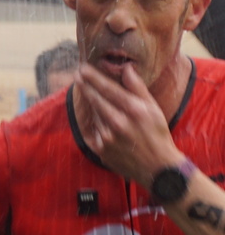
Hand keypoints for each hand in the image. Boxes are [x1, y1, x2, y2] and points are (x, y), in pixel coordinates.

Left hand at [74, 63, 180, 185]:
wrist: (157, 167)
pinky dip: (93, 122)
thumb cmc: (157, 134)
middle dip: (85, 86)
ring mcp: (107, 137)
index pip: (108, 89)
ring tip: (89, 93)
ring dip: (91, 104)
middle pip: (96, 100)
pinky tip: (95, 116)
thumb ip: (137, 88)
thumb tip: (126, 68)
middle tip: (77, 75)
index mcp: (134, 111)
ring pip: (94, 115)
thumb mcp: (153, 108)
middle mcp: (118, 123)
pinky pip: (92, 130)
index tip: (83, 68)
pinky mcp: (100, 149)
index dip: (93, 77)